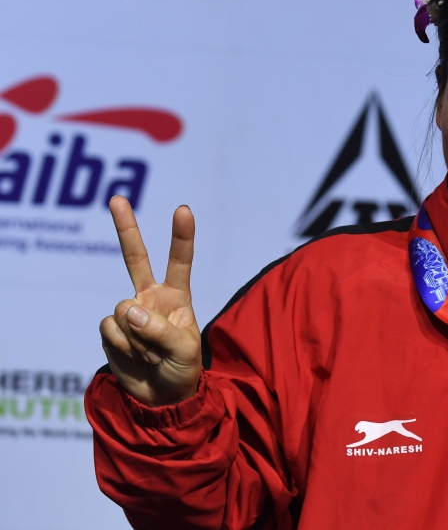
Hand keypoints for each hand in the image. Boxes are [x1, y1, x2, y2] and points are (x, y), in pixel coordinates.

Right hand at [99, 196, 201, 406]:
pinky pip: (111, 329)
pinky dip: (125, 347)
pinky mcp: (111, 330)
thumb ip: (161, 330)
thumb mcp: (185, 351)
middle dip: (126, 228)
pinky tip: (136, 358)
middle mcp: (151, 298)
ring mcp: (129, 313)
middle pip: (135, 258)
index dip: (181, 237)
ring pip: (124, 311)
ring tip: (153, 355)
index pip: (180, 262)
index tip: (183, 210)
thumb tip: (129, 311)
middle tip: (117, 198)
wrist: (161, 399)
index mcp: (177, 296)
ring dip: (139, 339)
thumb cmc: (183, 370)